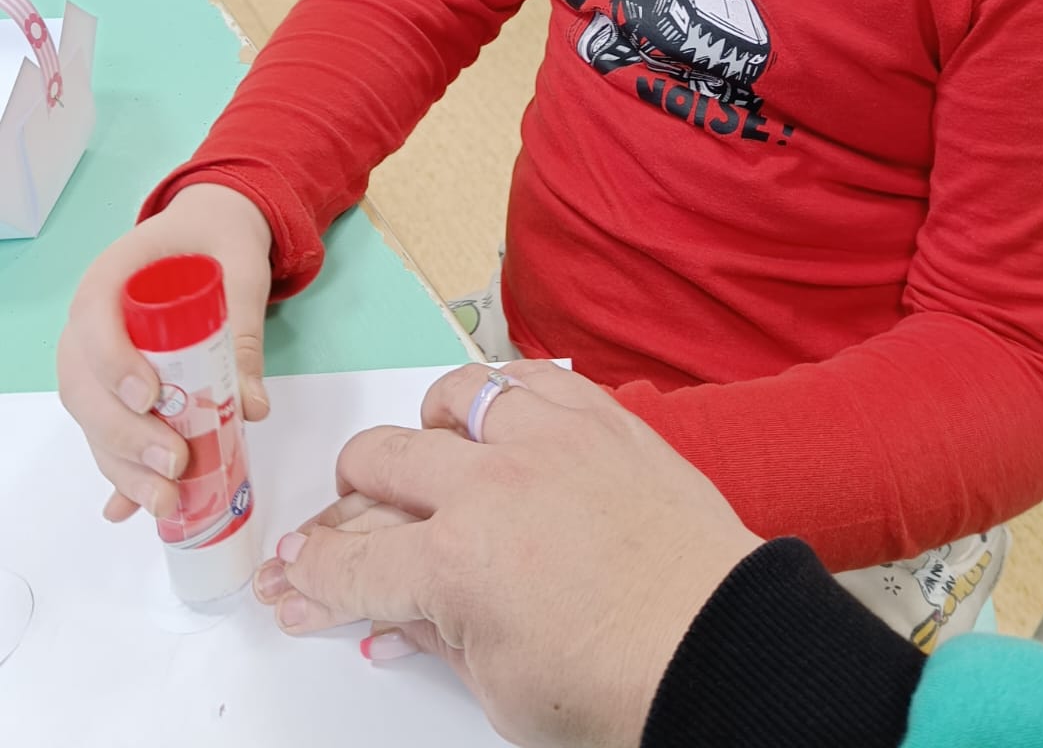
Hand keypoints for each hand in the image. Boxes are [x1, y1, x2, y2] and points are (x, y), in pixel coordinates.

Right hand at [58, 184, 272, 523]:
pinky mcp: (114, 389)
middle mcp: (91, 323)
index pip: (93, 318)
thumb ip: (244, 332)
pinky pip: (108, 432)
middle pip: (85, 385)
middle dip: (124, 433)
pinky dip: (120, 471)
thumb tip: (251, 407)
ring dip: (122, 465)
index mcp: (112, 277)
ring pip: (92, 419)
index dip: (112, 362)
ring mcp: (96, 360)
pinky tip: (129, 510)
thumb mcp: (240, 274)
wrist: (209, 233)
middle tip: (173, 462)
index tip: (150, 398)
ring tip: (164, 500)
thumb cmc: (217, 242)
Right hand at [254, 361, 760, 747]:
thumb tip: (383, 617)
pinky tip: (500, 422)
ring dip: (429, 431)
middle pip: (379, 462)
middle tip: (353, 522)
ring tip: (435, 461)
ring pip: (454, 398)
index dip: (311, 573)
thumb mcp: (500, 687)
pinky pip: (530, 377)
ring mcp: (549, 441)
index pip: (349, 561)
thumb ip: (433, 635)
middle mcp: (491, 487)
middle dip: (349, 498)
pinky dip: (503, 395)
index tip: (298, 575)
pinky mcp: (601, 418)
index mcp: (455, 567)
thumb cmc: (618, 685)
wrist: (722, 650)